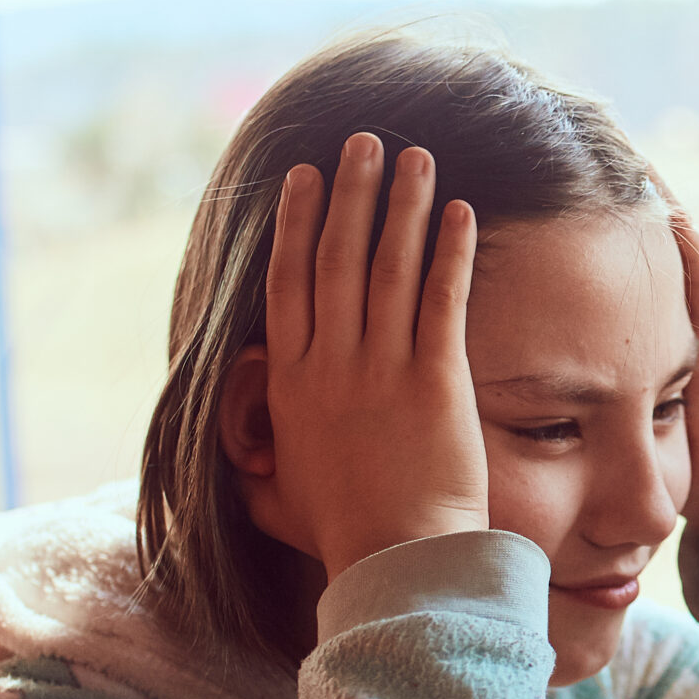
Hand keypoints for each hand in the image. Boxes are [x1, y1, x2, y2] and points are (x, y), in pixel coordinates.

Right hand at [239, 133, 489, 581]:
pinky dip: (452, 251)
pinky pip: (443, 298)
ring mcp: (383, 366)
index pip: (289, 283)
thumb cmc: (341, 533)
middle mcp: (331, 363)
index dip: (296, 223)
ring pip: (390, 266)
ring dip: (404, 205)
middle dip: (351, 192)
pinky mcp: (437, 378)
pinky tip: (463, 211)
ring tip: (416, 157)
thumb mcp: (274, 492)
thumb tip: (235, 448)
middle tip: (363, 140)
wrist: (397, 558)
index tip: (305, 177)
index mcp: (289, 383)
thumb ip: (251, 459)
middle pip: (337, 256)